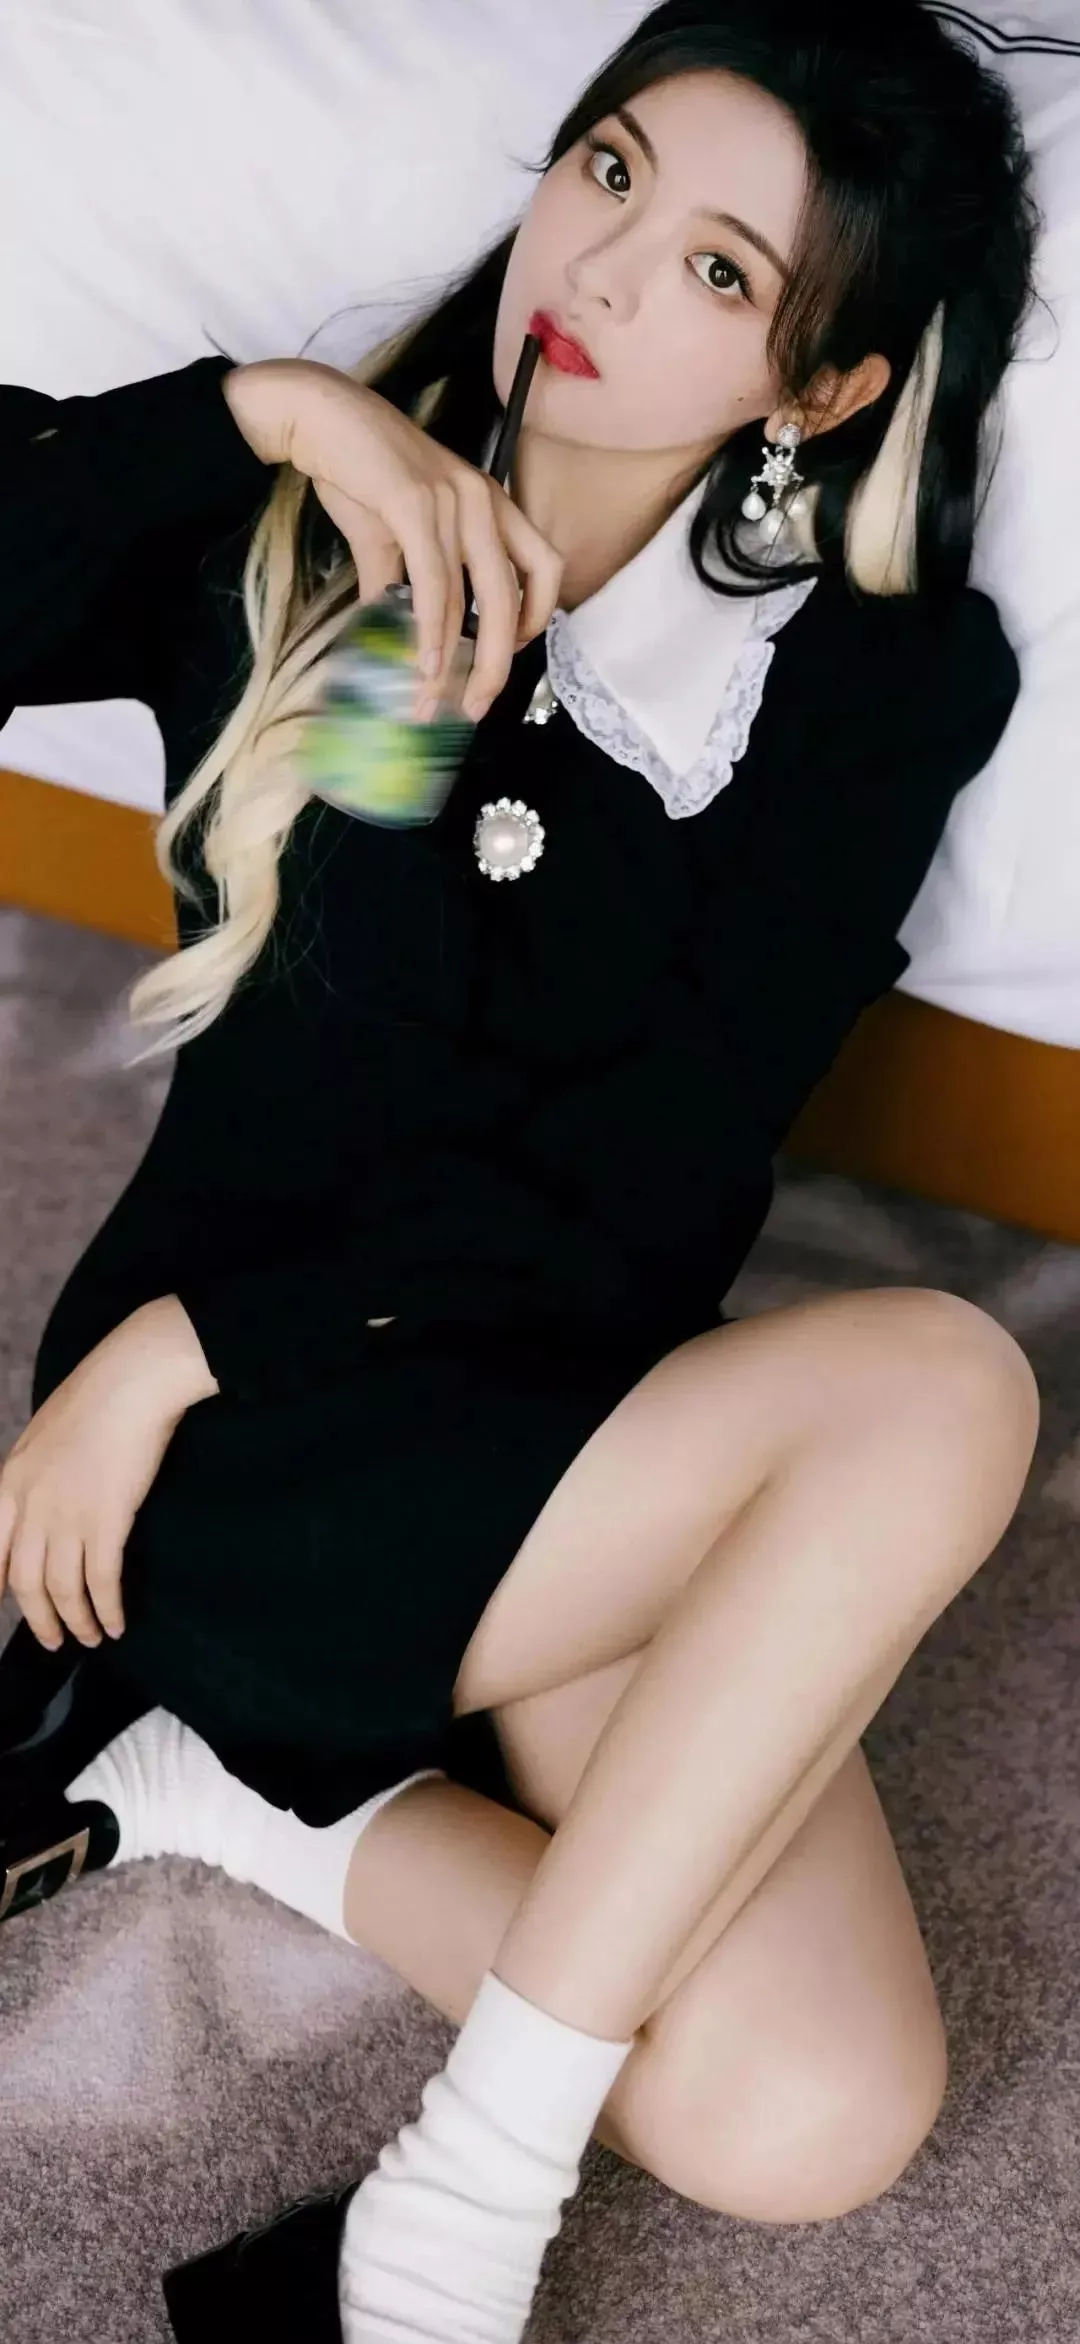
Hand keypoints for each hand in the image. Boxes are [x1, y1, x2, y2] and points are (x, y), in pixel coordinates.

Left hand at [0, 1297, 217, 1650]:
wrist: (132, 1380)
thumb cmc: (96, 1398)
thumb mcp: (43, 1436)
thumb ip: (34, 1476)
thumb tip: (42, 1504)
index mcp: (10, 1482)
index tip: (2, 1606)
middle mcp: (31, 1505)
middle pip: (24, 1582)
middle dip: (40, 1619)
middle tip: (53, 1641)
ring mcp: (68, 1515)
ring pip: (62, 1590)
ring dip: (77, 1622)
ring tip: (92, 1637)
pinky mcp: (107, 1521)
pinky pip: (102, 1582)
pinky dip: (107, 1609)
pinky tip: (117, 1623)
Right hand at [222, 357, 562, 722]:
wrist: (317, 416)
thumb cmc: (358, 470)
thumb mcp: (393, 533)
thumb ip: (401, 584)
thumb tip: (393, 634)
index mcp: (491, 503)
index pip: (544, 566)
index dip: (534, 617)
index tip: (505, 651)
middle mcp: (484, 501)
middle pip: (513, 596)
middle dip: (498, 663)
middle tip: (475, 706)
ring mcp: (454, 500)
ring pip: (469, 599)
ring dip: (450, 661)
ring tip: (428, 701)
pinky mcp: (418, 504)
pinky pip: (434, 583)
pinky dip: (430, 632)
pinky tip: (423, 666)